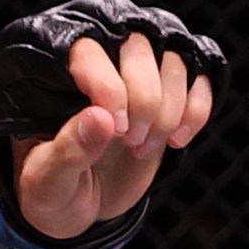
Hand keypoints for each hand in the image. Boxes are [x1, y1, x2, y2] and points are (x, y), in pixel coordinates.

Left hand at [0, 0, 224, 243]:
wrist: (80, 204)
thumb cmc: (53, 189)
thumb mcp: (47, 181)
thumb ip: (67, 150)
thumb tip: (100, 117)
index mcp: (55, 75)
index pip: (88, 48)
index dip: (110, 87)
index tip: (115, 131)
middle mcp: (99, 61)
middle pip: (139, 44)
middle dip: (145, 100)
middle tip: (130, 142)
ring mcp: (138, 74)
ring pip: (174, 59)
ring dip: (169, 111)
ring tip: (144, 148)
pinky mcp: (169, 91)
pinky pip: (200, 77)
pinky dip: (197, 110)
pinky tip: (177, 140)